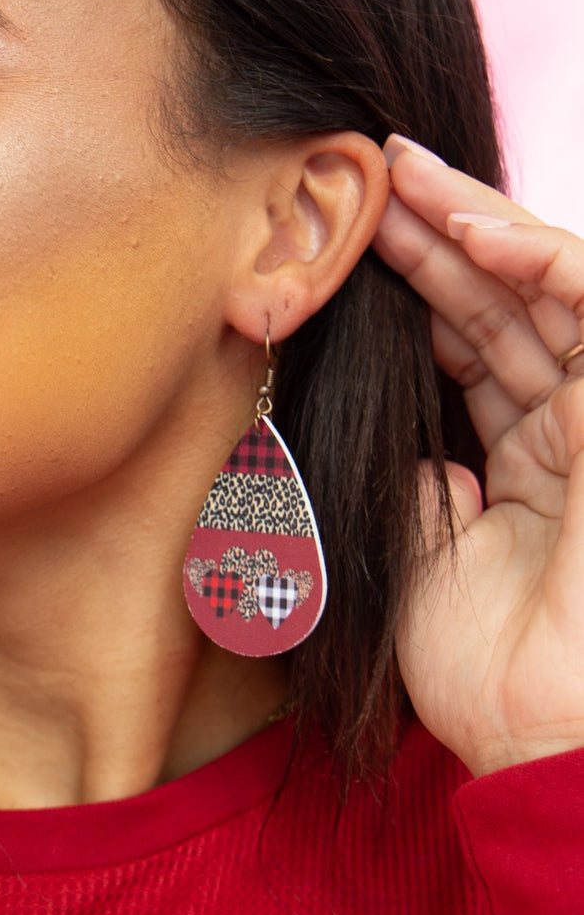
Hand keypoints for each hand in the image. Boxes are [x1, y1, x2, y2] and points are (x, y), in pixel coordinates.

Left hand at [372, 135, 583, 776]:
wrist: (543, 743)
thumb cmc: (485, 677)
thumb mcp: (420, 559)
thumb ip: (418, 487)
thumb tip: (410, 444)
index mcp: (524, 468)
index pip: (474, 350)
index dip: (420, 289)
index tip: (354, 237)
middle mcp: (571, 436)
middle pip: (506, 308)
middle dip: (441, 235)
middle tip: (372, 171)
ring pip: (548, 295)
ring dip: (478, 225)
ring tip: (404, 172)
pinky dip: (539, 261)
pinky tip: (472, 225)